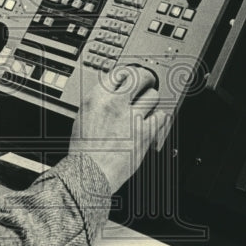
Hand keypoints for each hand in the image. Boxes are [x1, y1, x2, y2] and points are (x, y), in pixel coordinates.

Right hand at [68, 65, 172, 193]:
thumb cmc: (84, 149)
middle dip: (145, 80)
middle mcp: (116, 104)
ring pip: (153, 95)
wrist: (90, 172)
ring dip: (151, 100)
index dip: (128, 74)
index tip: (131, 78)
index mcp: (98, 97)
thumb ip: (100, 100)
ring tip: (148, 106)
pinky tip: (153, 121)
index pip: (119, 72)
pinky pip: (161, 116)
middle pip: (140, 78)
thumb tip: (113, 91)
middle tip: (146, 84)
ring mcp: (132, 118)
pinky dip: (159, 118)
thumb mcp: (84, 115)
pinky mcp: (145, 133)